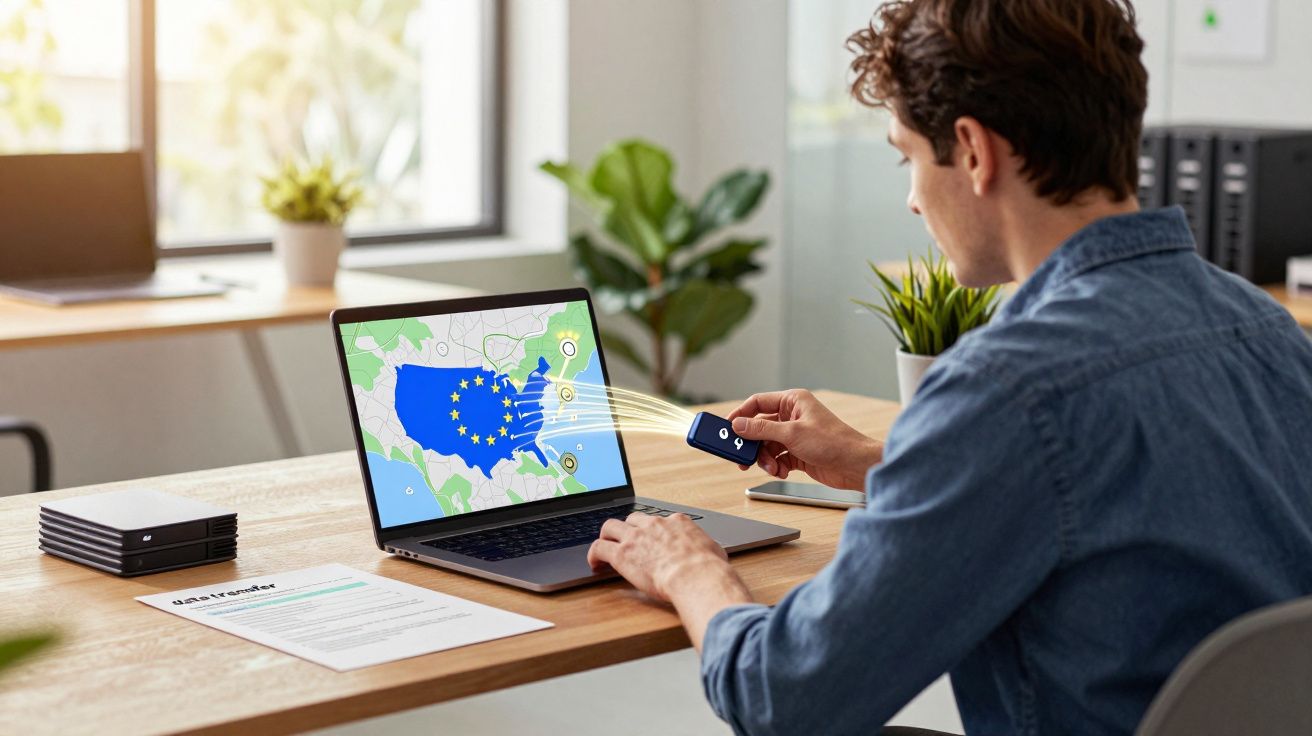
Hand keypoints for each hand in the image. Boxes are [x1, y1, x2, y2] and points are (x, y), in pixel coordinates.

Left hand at [588, 512, 730, 600]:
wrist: (696, 576)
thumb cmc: (708, 568)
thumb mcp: (714, 551)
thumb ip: (707, 548)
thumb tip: (711, 553)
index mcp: (677, 522)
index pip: (659, 520)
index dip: (653, 531)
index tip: (651, 540)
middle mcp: (654, 524)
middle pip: (632, 519)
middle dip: (627, 529)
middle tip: (624, 542)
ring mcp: (636, 537)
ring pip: (610, 527)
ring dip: (606, 536)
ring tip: (604, 549)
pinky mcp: (623, 553)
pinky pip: (600, 548)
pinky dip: (594, 554)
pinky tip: (594, 564)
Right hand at [727, 389, 882, 490]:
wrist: (855, 465)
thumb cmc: (833, 442)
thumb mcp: (792, 434)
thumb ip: (762, 429)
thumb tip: (739, 424)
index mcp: (793, 402)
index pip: (758, 403)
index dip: (741, 414)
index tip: (727, 427)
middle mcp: (793, 416)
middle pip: (760, 427)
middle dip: (752, 444)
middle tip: (741, 457)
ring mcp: (795, 435)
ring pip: (767, 445)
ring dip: (766, 459)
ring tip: (772, 468)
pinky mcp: (799, 453)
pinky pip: (778, 458)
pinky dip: (776, 466)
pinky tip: (782, 471)